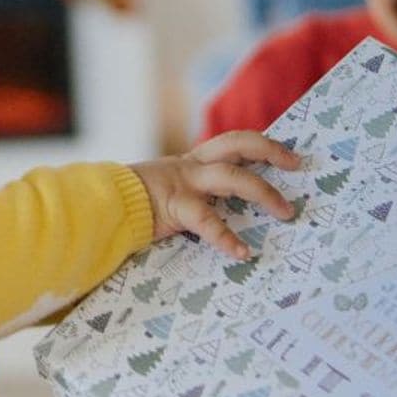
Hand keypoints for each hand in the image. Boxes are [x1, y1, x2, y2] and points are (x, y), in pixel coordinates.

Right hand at [130, 131, 298, 259]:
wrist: (101, 207)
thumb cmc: (132, 205)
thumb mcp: (167, 193)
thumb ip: (194, 198)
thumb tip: (226, 214)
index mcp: (192, 161)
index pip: (232, 143)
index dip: (262, 145)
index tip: (288, 155)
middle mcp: (192, 165)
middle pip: (237, 143)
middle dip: (270, 150)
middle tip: (296, 164)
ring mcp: (184, 183)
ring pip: (232, 176)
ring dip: (263, 192)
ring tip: (286, 212)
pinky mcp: (174, 206)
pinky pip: (206, 220)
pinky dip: (226, 237)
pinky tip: (242, 252)